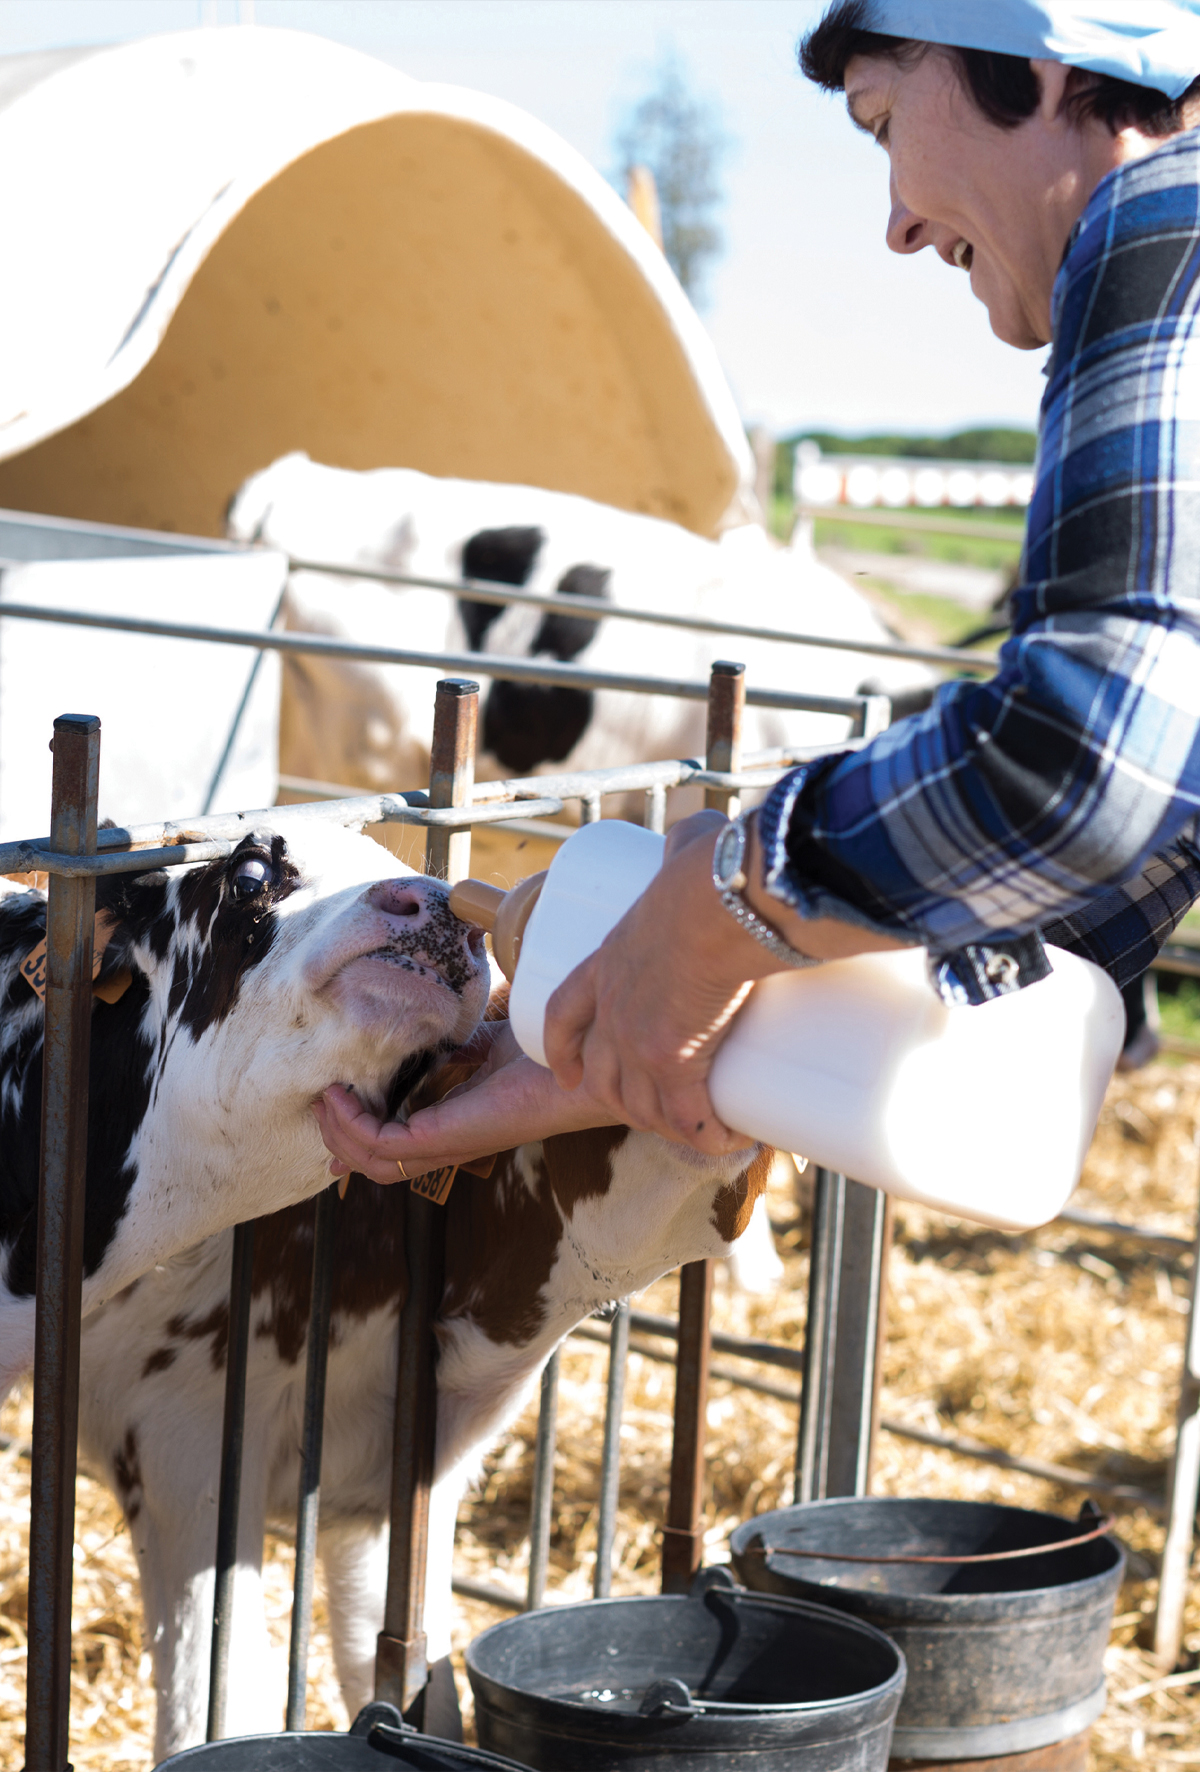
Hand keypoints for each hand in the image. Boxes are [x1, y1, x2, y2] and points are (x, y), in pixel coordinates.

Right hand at [313, 1020, 619, 1184]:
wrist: (581, 1065)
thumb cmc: (545, 1055)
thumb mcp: (486, 1044)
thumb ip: (457, 1045)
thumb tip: (429, 1028)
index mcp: (454, 1126)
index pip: (394, 1151)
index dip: (355, 1139)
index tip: (329, 1112)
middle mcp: (447, 1144)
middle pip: (374, 1164)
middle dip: (337, 1136)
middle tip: (320, 1102)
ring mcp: (446, 1145)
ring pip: (373, 1163)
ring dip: (339, 1133)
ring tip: (326, 1099)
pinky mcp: (448, 1136)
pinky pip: (383, 1144)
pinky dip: (354, 1125)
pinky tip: (343, 1095)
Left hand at [542, 811, 779, 1153]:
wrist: (722, 899)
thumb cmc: (707, 869)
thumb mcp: (683, 850)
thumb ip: (690, 841)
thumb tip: (707, 837)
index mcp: (606, 961)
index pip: (564, 1014)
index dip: (563, 1047)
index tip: (565, 1069)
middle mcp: (612, 1007)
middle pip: (601, 1071)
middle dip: (625, 1098)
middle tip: (661, 1107)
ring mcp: (637, 1038)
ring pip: (639, 1103)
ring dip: (667, 1122)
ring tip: (700, 1125)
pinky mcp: (674, 1061)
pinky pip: (686, 1119)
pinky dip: (705, 1135)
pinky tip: (726, 1139)